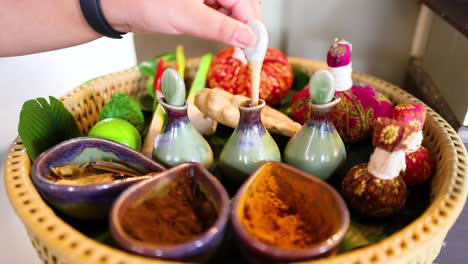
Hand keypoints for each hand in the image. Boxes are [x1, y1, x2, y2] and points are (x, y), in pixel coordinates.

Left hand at [104, 0, 262, 46]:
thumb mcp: (187, 18)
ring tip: (234, 47)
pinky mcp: (199, 1)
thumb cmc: (147, 4)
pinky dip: (222, 26)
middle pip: (242, 5)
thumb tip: (248, 38)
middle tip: (247, 52)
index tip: (255, 49)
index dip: (253, 26)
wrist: (121, 6)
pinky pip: (219, 12)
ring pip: (232, 10)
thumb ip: (220, 28)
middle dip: (246, 28)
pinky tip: (220, 36)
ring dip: (235, 29)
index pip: (245, 2)